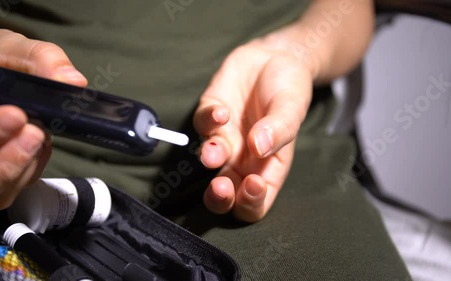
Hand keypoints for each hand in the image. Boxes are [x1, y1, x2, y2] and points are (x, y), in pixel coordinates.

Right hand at [0, 28, 86, 209]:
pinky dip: (24, 176)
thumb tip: (71, 80)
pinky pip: (1, 197)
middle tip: (35, 133)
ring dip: (16, 170)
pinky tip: (37, 149)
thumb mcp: (7, 46)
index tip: (17, 116)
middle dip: (1, 160)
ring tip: (40, 137)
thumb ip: (38, 58)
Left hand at [194, 40, 313, 221]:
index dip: (251, 203)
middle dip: (219, 197)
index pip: (256, 203)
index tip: (253, 184)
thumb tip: (260, 148)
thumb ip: (279, 129)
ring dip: (210, 157)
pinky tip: (222, 112)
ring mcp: (224, 137)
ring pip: (209, 160)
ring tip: (217, 149)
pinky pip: (202, 123)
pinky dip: (209, 120)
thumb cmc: (290, 89)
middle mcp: (242, 158)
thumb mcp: (292, 108)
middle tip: (221, 186)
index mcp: (268, 167)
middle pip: (225, 193)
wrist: (275, 57)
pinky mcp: (209, 115)